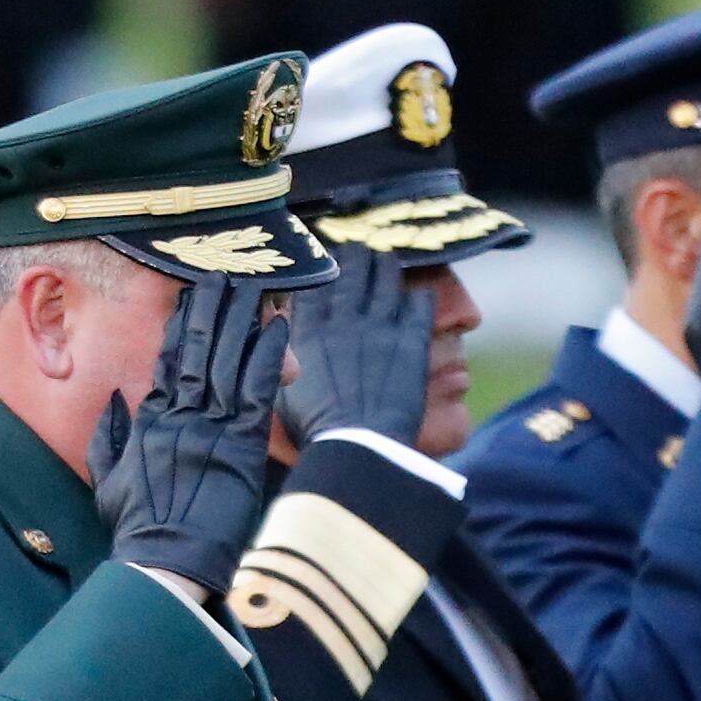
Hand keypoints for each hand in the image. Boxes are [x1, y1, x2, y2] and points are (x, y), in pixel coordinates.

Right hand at [89, 271, 295, 593]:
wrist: (162, 564)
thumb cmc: (137, 531)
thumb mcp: (108, 481)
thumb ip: (110, 436)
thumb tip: (114, 400)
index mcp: (151, 420)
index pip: (168, 359)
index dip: (183, 324)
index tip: (193, 295)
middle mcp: (180, 415)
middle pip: (200, 348)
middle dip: (213, 307)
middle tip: (226, 274)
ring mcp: (212, 427)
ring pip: (230, 360)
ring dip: (244, 320)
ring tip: (257, 287)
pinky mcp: (241, 445)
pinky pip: (258, 390)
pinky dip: (268, 356)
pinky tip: (280, 328)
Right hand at [277, 248, 440, 450]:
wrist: (357, 448)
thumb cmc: (315, 429)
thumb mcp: (283, 389)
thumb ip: (281, 354)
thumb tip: (279, 329)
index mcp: (310, 330)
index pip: (317, 282)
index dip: (323, 266)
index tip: (327, 262)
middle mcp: (345, 318)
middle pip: (353, 270)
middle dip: (357, 257)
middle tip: (360, 253)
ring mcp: (382, 326)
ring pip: (388, 277)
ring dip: (388, 267)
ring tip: (387, 263)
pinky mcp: (412, 341)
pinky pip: (421, 303)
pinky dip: (419, 297)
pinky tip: (418, 297)